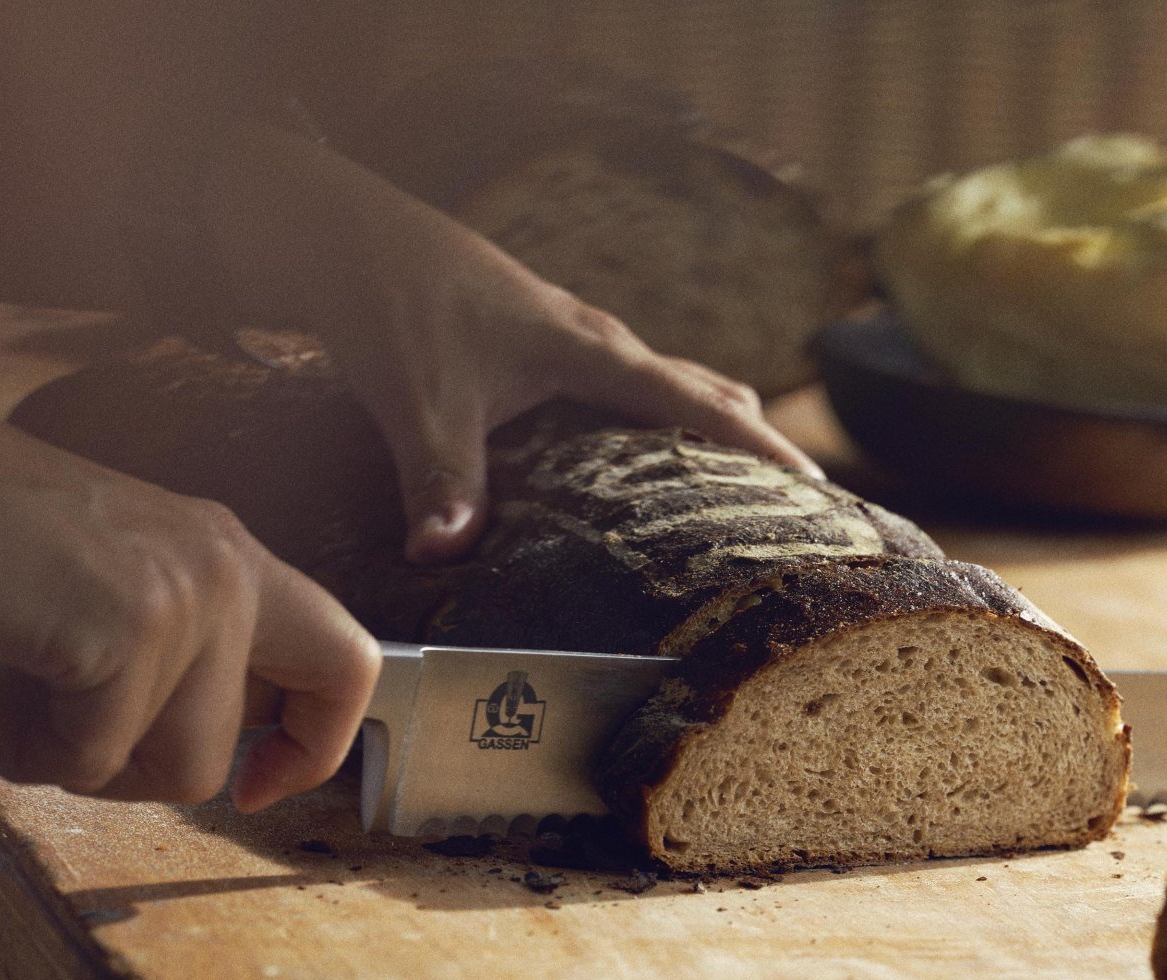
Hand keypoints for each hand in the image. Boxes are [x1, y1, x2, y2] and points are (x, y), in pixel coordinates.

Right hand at [0, 395, 380, 810]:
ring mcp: (190, 598)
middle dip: (146, 777)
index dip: (318, 745)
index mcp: (230, 557)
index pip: (346, 660)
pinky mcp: (134, 628)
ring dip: (65, 760)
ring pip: (167, 771)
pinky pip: (92, 759)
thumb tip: (197, 759)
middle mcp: (228, 569)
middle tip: (67, 748)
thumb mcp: (111, 593)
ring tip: (0, 695)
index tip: (259, 786)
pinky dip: (18, 748)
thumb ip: (171, 658)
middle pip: (228, 745)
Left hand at [204, 121, 822, 562]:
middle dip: (755, 445)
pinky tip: (634, 472)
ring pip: (669, 386)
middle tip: (797, 512)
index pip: (702, 404)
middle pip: (705, 391)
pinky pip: (626, 390)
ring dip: (708, 433)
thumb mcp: (421, 399)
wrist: (347, 236)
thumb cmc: (394, 304)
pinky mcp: (544, 346)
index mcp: (593, 351)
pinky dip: (656, 426)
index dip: (763, 448)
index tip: (819, 489)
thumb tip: (444, 556)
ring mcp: (573, 341)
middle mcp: (598, 342)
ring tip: (738, 499)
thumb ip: (442, 478)